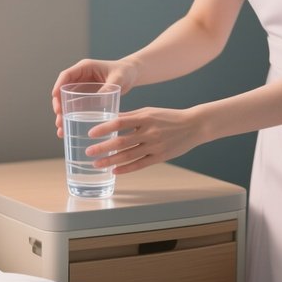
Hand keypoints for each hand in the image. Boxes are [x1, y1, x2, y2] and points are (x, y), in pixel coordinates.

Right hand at [51, 58, 138, 137]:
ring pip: (67, 101)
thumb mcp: (118, 78)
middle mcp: (80, 77)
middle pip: (63, 90)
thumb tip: (99, 101)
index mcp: (85, 68)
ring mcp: (82, 87)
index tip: (55, 97)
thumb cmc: (125, 72)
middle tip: (59, 118)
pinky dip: (71, 116)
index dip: (58, 85)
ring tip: (61, 129)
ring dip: (62, 114)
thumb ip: (109, 87)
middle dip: (58, 105)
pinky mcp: (86, 96)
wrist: (131, 74)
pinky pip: (75, 106)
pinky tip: (68, 129)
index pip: (66, 75)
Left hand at [83, 106, 202, 174]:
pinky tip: (114, 171)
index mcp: (145, 117)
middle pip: (121, 141)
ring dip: (110, 160)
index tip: (91, 133)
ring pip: (128, 155)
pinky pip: (140, 164)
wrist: (193, 125)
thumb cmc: (169, 117)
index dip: (104, 128)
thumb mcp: (149, 111)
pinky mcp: (160, 157)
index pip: (120, 122)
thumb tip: (110, 119)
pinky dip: (126, 169)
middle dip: (103, 148)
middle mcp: (149, 132)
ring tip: (97, 164)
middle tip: (89, 152)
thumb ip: (131, 116)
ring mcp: (155, 146)